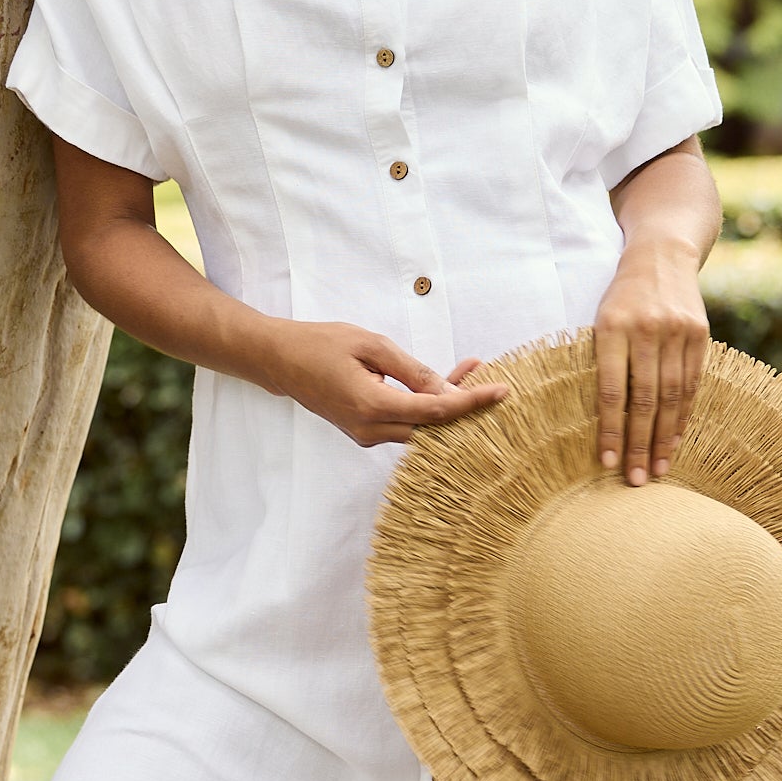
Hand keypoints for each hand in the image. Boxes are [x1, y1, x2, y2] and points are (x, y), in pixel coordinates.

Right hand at [260, 323, 507, 448]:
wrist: (280, 360)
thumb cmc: (321, 344)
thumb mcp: (372, 345)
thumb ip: (412, 370)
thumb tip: (448, 390)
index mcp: (372, 406)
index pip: (435, 412)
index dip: (471, 403)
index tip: (501, 391)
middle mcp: (369, 430)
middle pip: (432, 428)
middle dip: (464, 404)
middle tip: (487, 375)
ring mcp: (365, 436)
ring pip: (420, 429)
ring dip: (446, 403)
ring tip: (468, 370)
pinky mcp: (364, 433)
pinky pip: (405, 425)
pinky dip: (426, 406)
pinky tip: (440, 383)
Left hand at [594, 251, 709, 484]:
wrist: (662, 254)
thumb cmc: (621, 296)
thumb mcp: (600, 319)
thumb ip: (603, 362)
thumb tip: (602, 422)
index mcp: (612, 326)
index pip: (612, 390)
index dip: (611, 430)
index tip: (607, 463)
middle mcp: (646, 329)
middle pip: (644, 399)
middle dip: (639, 444)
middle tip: (635, 480)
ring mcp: (677, 331)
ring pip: (672, 396)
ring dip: (664, 438)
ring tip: (657, 469)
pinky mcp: (700, 334)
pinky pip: (691, 383)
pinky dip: (683, 416)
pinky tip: (675, 440)